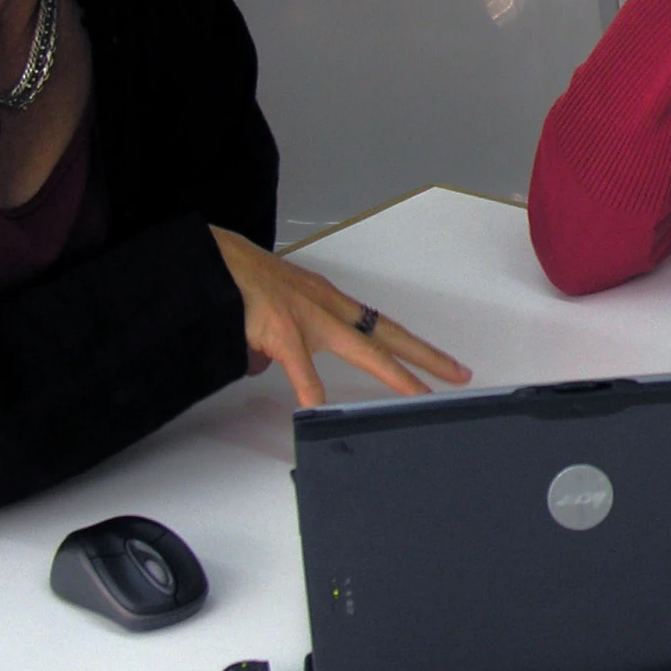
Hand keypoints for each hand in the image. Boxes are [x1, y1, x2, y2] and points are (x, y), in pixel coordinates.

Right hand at [211, 227, 470, 406]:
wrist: (210, 261)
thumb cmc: (238, 284)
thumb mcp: (272, 315)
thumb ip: (279, 347)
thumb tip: (270, 369)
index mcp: (328, 303)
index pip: (381, 328)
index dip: (412, 346)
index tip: (439, 363)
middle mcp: (327, 307)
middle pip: (388, 335)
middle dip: (426, 356)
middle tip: (459, 375)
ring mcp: (308, 318)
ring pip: (363, 348)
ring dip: (393, 373)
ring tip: (418, 396)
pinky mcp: (281, 329)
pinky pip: (300, 366)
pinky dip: (310, 389)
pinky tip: (320, 409)